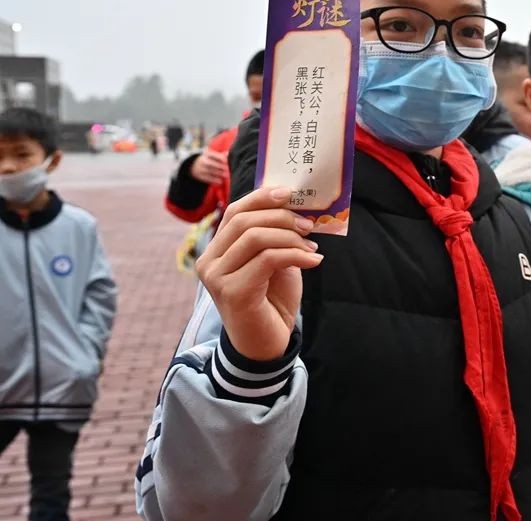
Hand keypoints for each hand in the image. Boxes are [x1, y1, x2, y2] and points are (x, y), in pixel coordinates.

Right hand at [190, 149, 228, 184]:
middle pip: (211, 163)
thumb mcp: (213, 155)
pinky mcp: (200, 176)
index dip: (221, 158)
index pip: (213, 155)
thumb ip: (221, 155)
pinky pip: (207, 178)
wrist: (194, 166)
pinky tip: (220, 181)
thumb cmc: (209, 160)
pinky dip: (214, 180)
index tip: (227, 161)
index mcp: (206, 154)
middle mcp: (202, 161)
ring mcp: (200, 168)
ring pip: (210, 171)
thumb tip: (229, 153)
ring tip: (227, 175)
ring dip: (219, 173)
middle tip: (228, 169)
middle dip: (220, 166)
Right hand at [195, 186, 322, 359]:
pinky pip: (268, 259)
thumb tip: (296, 208)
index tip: (290, 193)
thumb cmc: (271, 300)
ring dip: (291, 238)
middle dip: (281, 217)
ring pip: (256, 237)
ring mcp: (217, 277)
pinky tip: (314, 261)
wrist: (266, 344)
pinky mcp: (234, 292)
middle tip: (309, 225)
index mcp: (216, 250)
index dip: (262, 197)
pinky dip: (296, 255)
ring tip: (312, 248)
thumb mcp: (274, 261)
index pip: (234, 211)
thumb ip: (275, 237)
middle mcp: (209, 262)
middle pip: (244, 220)